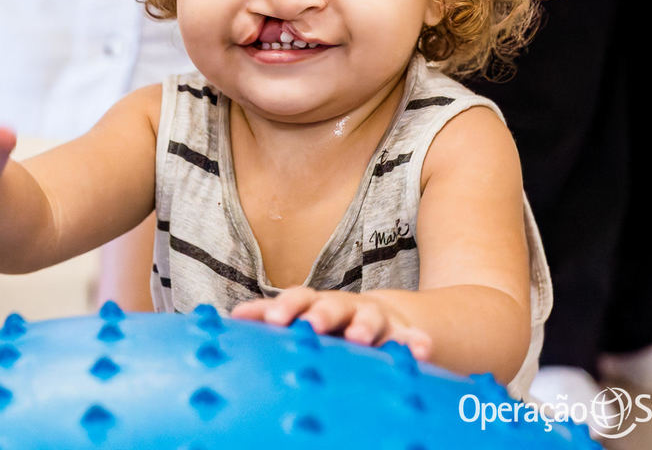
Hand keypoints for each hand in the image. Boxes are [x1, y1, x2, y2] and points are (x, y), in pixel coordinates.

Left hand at [231, 286, 432, 359]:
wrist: (382, 316)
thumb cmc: (328, 323)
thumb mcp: (300, 320)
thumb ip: (268, 320)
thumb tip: (228, 321)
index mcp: (314, 304)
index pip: (296, 299)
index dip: (283, 308)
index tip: (271, 321)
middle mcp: (343, 307)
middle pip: (331, 305)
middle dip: (321, 314)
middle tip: (311, 326)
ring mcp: (374, 318)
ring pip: (370, 318)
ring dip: (364, 326)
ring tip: (361, 338)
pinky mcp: (402, 334)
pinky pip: (411, 339)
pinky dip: (416, 344)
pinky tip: (422, 352)